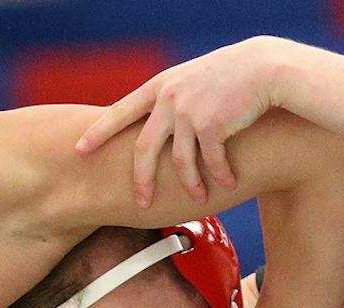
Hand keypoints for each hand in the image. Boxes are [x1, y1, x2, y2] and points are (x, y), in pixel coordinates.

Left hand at [75, 37, 289, 206]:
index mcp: (160, 87)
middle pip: (144, 149)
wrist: (263, 68)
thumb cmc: (230, 75)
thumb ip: (172, 99)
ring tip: (199, 198)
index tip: (80, 149)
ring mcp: (189, 113)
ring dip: (191, 185)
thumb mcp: (191, 80)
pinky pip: (211, 163)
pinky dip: (219, 176)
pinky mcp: (212, 127)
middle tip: (141, 202)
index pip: (120, 112)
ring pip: (180, 163)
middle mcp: (169, 100)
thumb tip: (158, 124)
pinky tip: (227, 183)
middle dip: (141, 180)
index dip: (98, 132)